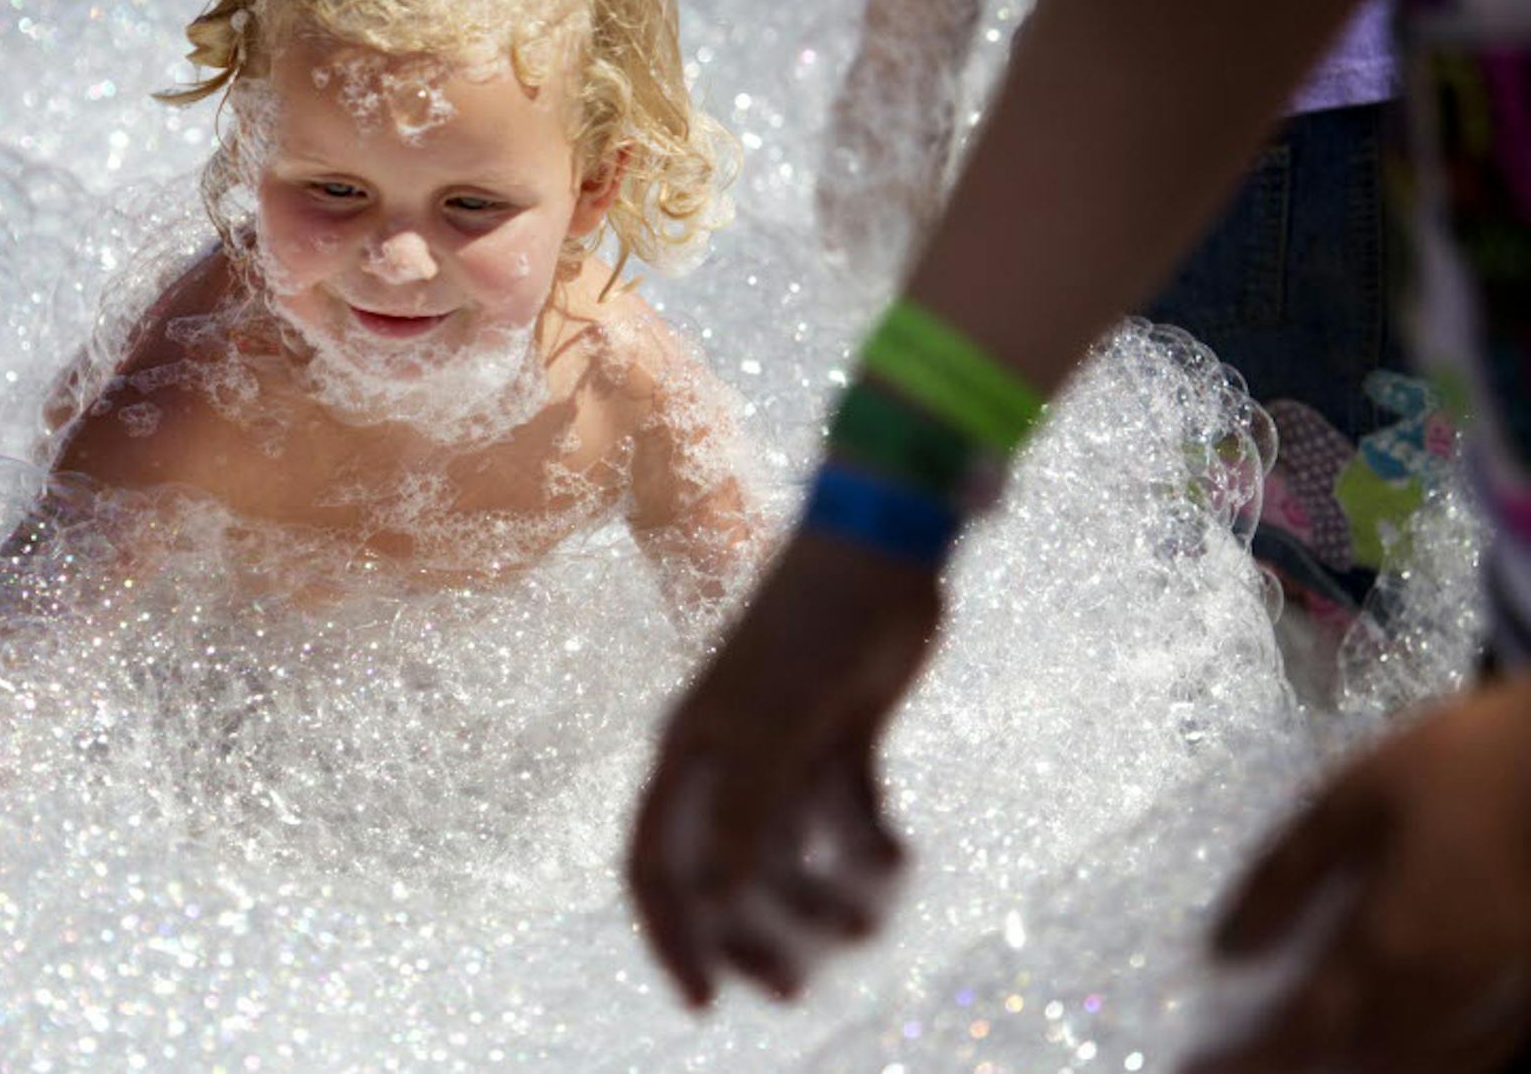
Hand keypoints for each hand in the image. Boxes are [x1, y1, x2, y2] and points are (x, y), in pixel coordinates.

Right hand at [628, 532, 942, 1007]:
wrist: (881, 550)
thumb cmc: (812, 628)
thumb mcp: (775, 725)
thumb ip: (745, 813)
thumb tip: (716, 901)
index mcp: (689, 755)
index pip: (654, 865)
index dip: (669, 936)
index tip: (703, 1002)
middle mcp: (728, 759)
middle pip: (724, 873)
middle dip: (754, 935)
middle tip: (795, 987)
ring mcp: (786, 749)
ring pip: (793, 853)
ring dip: (824, 897)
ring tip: (867, 922)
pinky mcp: (843, 737)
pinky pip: (848, 817)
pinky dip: (869, 848)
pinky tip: (899, 862)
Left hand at [1187, 678, 1530, 1072]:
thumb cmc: (1461, 766)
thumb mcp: (1349, 802)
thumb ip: (1285, 875)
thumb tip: (1228, 944)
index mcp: (1391, 946)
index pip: (1304, 1028)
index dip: (1251, 1057)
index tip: (1201, 1066)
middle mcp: (1444, 989)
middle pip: (1360, 1057)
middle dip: (1297, 1063)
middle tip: (1247, 1062)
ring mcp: (1499, 992)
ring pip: (1421, 1063)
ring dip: (1360, 1066)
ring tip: (1308, 1057)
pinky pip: (1478, 1049)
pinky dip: (1433, 1060)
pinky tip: (1406, 1049)